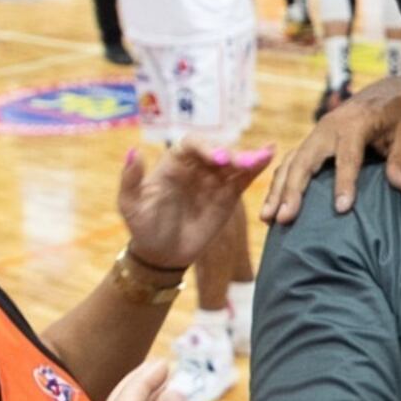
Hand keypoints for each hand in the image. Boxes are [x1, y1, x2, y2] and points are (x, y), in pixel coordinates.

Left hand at [118, 140, 274, 270]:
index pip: (192, 145)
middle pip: (217, 151)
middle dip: (231, 154)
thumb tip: (133, 151)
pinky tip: (269, 157)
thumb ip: (130, 179)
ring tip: (264, 156)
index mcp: (173, 164)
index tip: (217, 159)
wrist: (162, 255)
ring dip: (248, 158)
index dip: (206, 147)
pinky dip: (256, 168)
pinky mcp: (228, 196)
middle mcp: (196, 167)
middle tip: (242, 164)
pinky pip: (243, 179)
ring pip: (233, 163)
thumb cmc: (143, 227)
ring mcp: (213, 181)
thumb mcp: (130, 205)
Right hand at [263, 75, 400, 222]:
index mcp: (355, 124)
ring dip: (277, 190)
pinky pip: (290, 162)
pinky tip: (271, 206)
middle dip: (293, 190)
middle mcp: (329, 127)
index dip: (344, 183)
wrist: (388, 92)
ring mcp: (316, 134)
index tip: (341, 209)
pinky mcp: (312, 141)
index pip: (347, 157)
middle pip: (305, 160)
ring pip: (291, 162)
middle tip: (285, 219)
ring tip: (268, 218)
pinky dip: (279, 184)